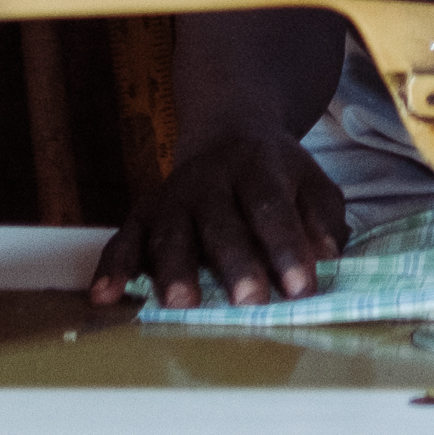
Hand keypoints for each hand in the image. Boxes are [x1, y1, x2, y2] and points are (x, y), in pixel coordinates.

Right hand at [85, 133, 347, 309]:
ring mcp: (173, 197)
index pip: (272, 210)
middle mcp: (211, 182)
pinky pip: (122, 240)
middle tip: (249, 302)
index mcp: (258, 170)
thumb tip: (329, 255)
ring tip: (182, 304)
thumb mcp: (310, 181)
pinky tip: (104, 296)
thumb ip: (321, 217)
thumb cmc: (274, 173)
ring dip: (174, 271)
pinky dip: (112, 268)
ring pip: (171, 235)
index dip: (287, 249)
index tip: (302, 288)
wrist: (225, 130)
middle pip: (222, 226)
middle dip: (236, 265)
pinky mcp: (142, 213)